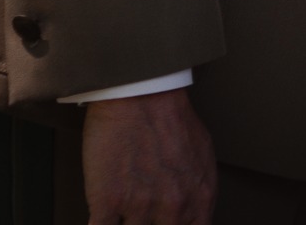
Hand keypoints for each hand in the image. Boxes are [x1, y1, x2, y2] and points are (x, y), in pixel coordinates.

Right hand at [80, 88, 215, 224]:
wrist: (140, 93)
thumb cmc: (170, 118)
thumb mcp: (201, 156)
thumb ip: (198, 191)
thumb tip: (193, 212)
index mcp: (201, 196)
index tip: (164, 224)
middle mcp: (174, 205)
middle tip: (141, 212)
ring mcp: (141, 206)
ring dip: (126, 222)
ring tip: (124, 206)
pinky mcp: (108, 202)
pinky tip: (103, 216)